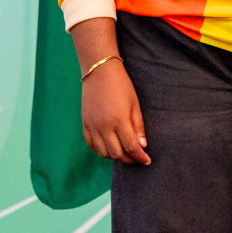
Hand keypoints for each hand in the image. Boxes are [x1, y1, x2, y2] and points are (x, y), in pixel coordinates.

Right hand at [72, 18, 149, 165]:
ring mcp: (92, 126)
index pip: (131, 147)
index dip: (140, 157)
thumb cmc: (121, 85)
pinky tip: (108, 147)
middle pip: (117, 153)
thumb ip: (138, 126)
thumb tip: (143, 145)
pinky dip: (100, 150)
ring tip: (123, 152)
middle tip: (136, 157)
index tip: (147, 160)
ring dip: (114, 156)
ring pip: (103, 152)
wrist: (99, 71)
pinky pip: (91, 145)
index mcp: (119, 121)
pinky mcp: (85, 124)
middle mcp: (104, 127)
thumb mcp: (134, 104)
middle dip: (129, 159)